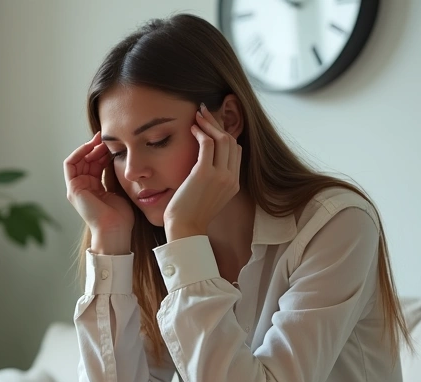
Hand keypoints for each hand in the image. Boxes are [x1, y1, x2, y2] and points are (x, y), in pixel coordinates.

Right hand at [64, 131, 134, 236]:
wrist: (115, 229)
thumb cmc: (120, 215)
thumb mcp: (118, 188)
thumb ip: (113, 174)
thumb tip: (117, 156)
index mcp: (93, 188)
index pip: (94, 163)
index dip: (102, 151)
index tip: (112, 142)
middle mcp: (82, 187)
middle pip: (86, 159)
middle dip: (95, 147)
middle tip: (106, 137)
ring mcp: (76, 188)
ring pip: (78, 159)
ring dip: (88, 148)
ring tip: (100, 140)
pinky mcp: (73, 188)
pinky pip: (70, 164)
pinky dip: (78, 152)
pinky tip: (91, 146)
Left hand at [163, 104, 241, 237]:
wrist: (184, 230)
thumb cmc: (189, 215)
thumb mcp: (207, 196)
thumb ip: (211, 180)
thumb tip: (202, 165)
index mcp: (233, 184)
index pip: (236, 150)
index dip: (224, 134)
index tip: (211, 125)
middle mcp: (231, 178)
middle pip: (231, 141)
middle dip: (217, 123)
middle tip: (204, 112)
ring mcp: (220, 176)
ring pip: (222, 139)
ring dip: (209, 123)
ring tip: (197, 115)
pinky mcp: (205, 174)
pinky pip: (207, 144)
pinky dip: (200, 132)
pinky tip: (191, 128)